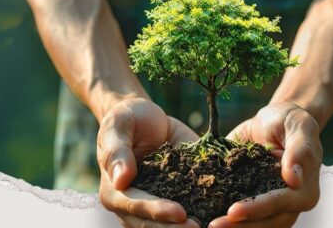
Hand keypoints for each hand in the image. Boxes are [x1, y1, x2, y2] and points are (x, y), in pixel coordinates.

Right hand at [97, 96, 199, 227]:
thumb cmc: (126, 118)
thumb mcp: (118, 125)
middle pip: (153, 224)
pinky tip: (217, 214)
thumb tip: (121, 180)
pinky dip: (201, 212)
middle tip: (199, 227)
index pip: (135, 206)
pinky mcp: (175, 196)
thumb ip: (117, 151)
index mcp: (115, 191)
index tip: (180, 213)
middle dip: (176, 227)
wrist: (145, 116)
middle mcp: (133, 205)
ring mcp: (155, 204)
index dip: (157, 211)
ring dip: (187, 226)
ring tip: (210, 225)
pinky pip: (188, 207)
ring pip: (169, 224)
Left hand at [210, 102, 322, 227]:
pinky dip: (225, 218)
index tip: (233, 211)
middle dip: (239, 226)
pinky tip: (203, 216)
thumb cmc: (291, 121)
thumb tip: (294, 180)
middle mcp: (288, 205)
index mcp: (304, 191)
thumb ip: (300, 150)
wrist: (274, 121)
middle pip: (265, 223)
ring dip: (231, 226)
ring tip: (207, 225)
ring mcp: (269, 206)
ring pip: (252, 224)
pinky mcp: (251, 201)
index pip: (280, 204)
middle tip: (212, 225)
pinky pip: (239, 215)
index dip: (257, 208)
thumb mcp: (299, 127)